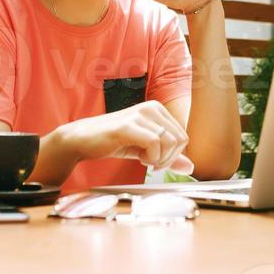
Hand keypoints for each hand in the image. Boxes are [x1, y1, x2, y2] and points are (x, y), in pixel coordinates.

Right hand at [65, 100, 193, 173]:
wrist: (83, 139)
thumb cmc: (114, 142)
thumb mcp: (145, 150)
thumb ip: (168, 157)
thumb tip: (191, 167)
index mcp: (158, 109)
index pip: (183, 136)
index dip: (173, 156)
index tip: (156, 160)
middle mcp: (152, 107)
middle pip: (180, 140)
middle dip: (168, 159)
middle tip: (150, 162)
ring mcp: (140, 115)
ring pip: (170, 142)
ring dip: (159, 159)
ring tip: (143, 159)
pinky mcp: (129, 125)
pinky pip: (154, 144)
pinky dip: (150, 158)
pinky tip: (138, 158)